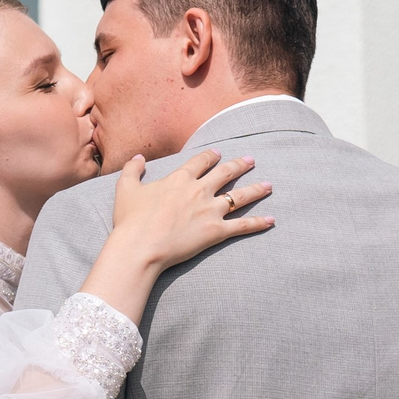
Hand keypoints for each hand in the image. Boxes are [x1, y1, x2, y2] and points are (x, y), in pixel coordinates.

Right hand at [111, 150, 273, 270]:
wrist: (140, 246)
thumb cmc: (131, 220)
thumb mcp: (125, 189)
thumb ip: (132, 170)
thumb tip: (138, 157)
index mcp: (179, 179)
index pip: (200, 162)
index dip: (210, 156)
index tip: (218, 153)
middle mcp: (199, 191)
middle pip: (225, 173)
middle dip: (240, 165)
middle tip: (251, 160)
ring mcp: (210, 210)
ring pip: (240, 196)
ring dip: (256, 189)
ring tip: (269, 185)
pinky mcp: (217, 231)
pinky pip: (243, 225)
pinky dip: (259, 223)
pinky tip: (272, 220)